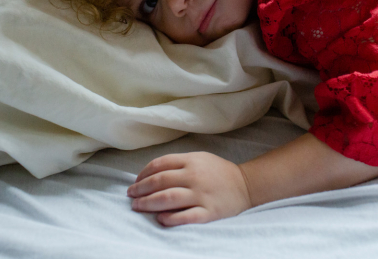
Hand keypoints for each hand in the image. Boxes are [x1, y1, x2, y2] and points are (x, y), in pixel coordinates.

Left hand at [127, 152, 252, 225]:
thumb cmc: (218, 172)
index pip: (160, 164)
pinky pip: (186, 216)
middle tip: (131, 196)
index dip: (143, 173)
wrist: (246, 185)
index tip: (136, 182)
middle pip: (160, 182)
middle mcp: (194, 176)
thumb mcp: (199, 158)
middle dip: (141, 189)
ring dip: (148, 203)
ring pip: (168, 198)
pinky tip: (161, 219)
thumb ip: (178, 163)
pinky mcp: (208, 212)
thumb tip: (151, 174)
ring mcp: (201, 195)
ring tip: (137, 207)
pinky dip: (171, 218)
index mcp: (191, 160)